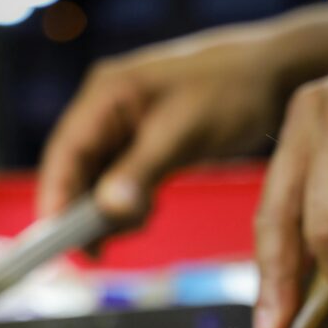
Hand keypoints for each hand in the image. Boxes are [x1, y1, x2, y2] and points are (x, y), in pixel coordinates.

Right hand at [38, 30, 285, 225]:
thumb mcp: (183, 133)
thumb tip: (106, 211)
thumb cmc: (230, 91)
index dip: (55, 197)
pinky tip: (147, 214)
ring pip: (97, 180)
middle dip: (82, 212)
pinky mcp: (144, 143)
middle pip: (75, 170)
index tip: (55, 241)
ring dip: (109, 211)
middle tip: (97, 252)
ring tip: (137, 226)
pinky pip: (121, 181)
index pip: (64, 152)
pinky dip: (128, 204)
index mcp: (106, 94)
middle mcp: (107, 109)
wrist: (272, 75)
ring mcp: (124, 126)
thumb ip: (141, 171)